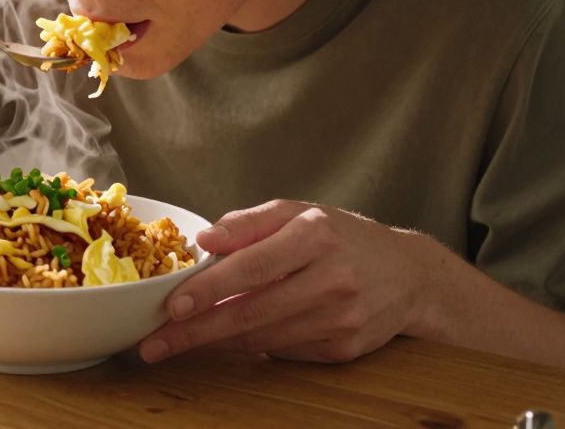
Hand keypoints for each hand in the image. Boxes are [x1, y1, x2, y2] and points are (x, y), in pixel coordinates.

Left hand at [139, 199, 434, 363]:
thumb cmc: (341, 237)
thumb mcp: (298, 212)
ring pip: (263, 338)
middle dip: (197, 332)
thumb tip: (203, 240)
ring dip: (214, 345)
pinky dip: (247, 349)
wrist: (409, 275)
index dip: (210, 288)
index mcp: (317, 236)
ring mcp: (341, 319)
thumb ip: (249, 223)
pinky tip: (219, 345)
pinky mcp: (343, 349)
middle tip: (155, 343)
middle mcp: (333, 279)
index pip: (254, 266)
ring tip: (174, 346)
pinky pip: (282, 352)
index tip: (173, 305)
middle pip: (253, 311)